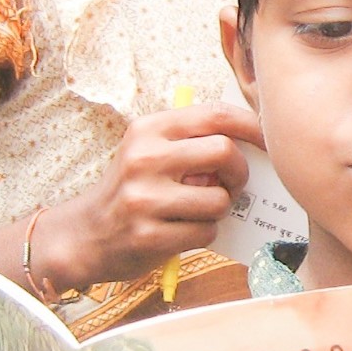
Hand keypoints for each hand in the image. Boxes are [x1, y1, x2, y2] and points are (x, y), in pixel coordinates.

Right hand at [42, 102, 263, 290]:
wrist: (85, 235)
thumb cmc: (132, 189)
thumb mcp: (149, 151)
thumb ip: (191, 141)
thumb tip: (255, 140)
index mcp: (148, 129)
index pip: (214, 115)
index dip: (251, 125)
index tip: (267, 140)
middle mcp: (144, 158)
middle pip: (224, 152)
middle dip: (239, 172)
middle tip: (232, 184)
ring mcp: (145, 198)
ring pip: (219, 199)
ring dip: (219, 209)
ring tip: (198, 211)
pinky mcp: (148, 235)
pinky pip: (205, 232)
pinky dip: (203, 233)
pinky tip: (181, 231)